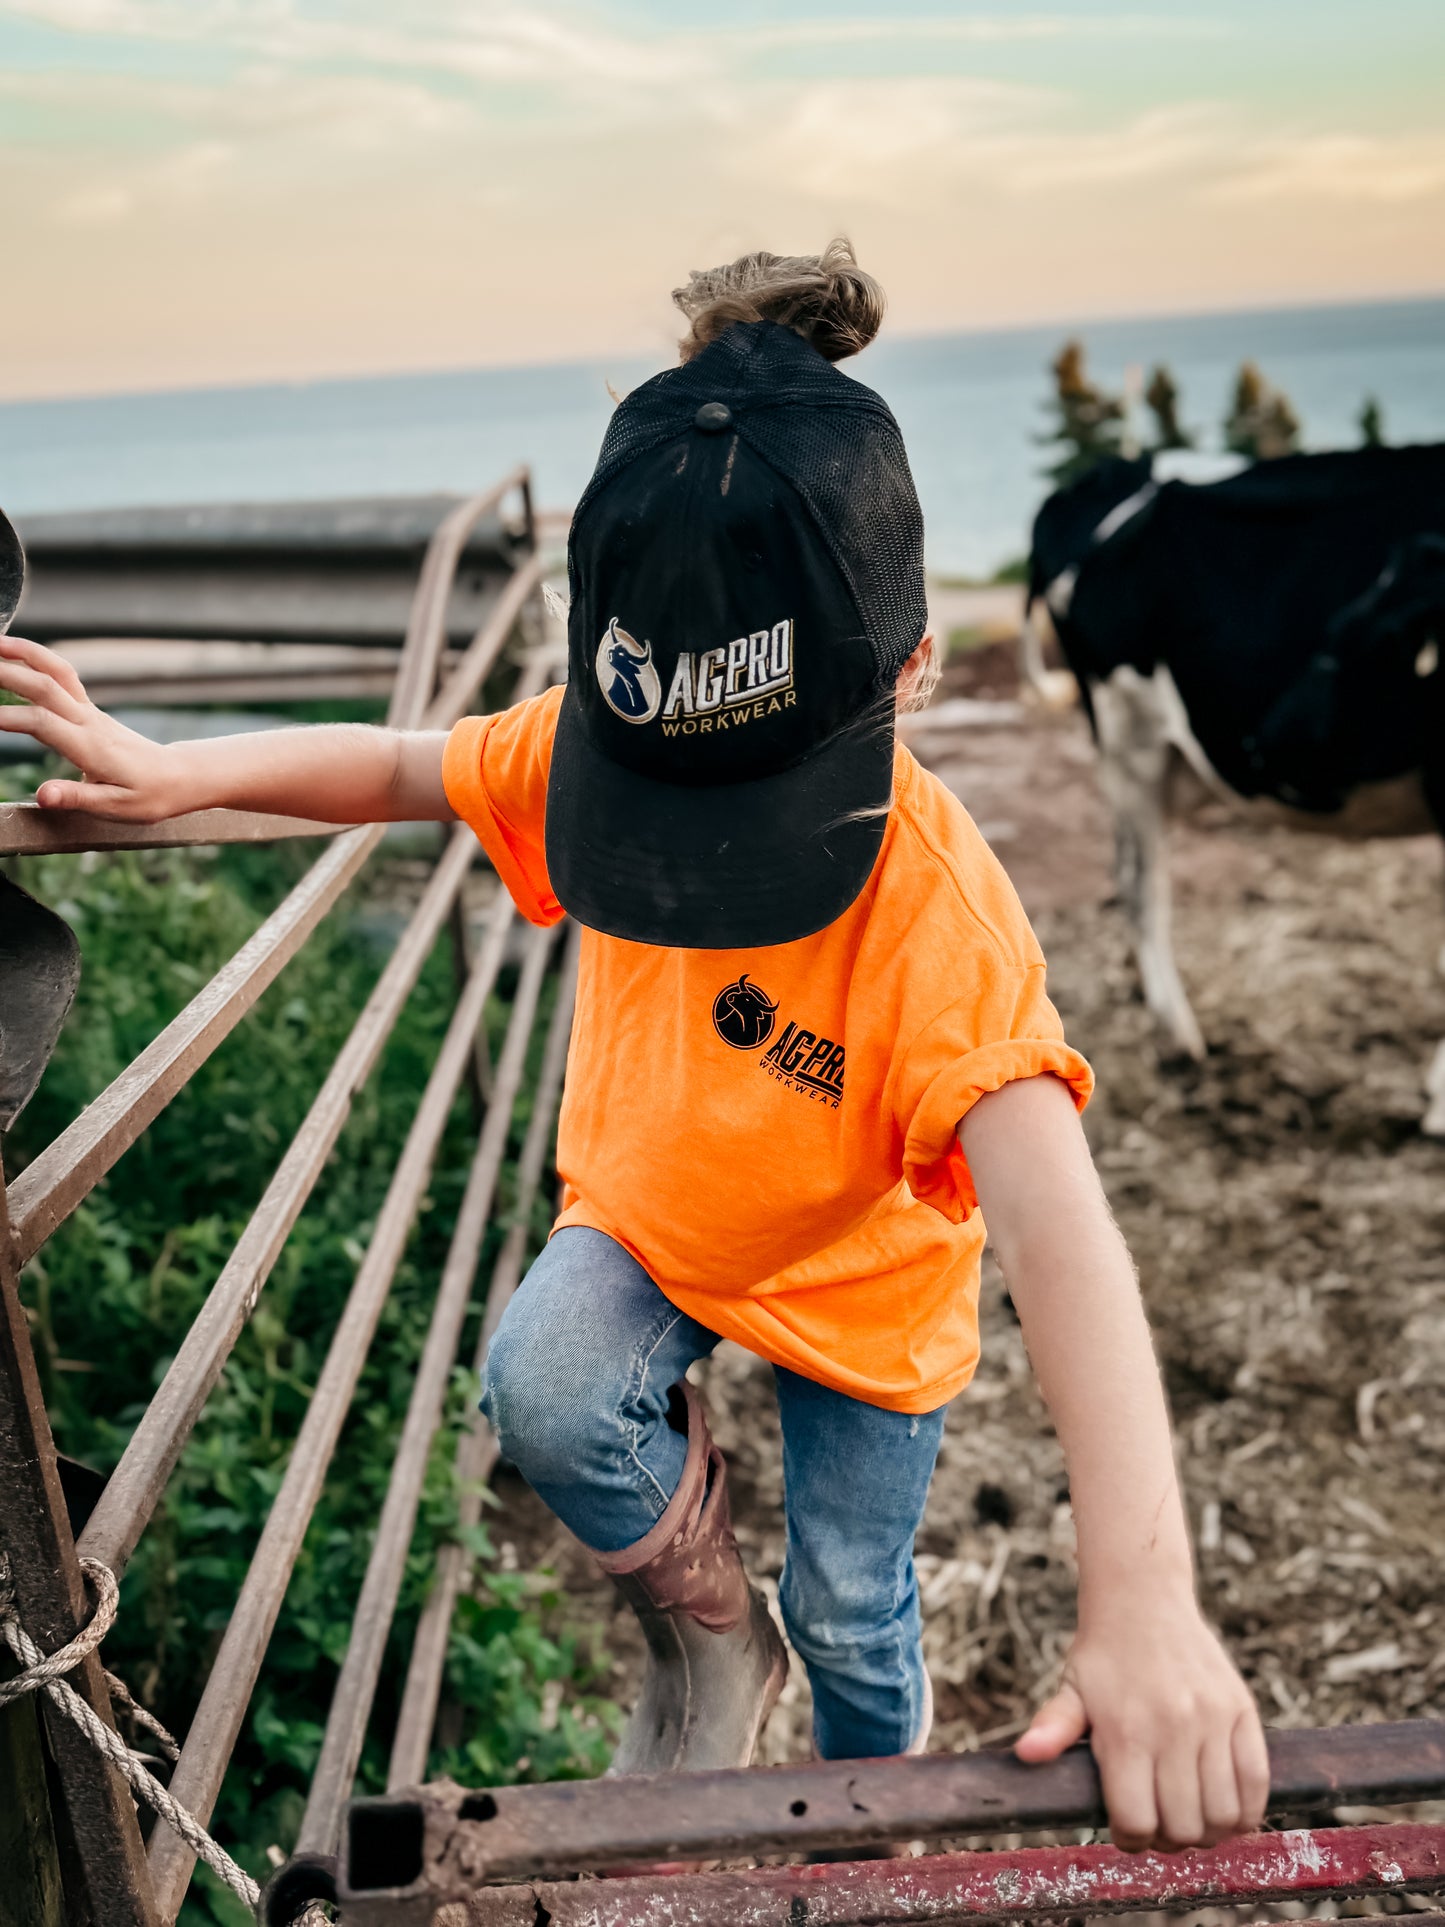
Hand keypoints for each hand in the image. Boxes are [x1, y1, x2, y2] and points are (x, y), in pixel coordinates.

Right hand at [0, 635, 177, 818]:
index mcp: (91, 747)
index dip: (10, 717)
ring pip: (57, 672)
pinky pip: (63, 676)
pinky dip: (38, 659)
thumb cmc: (148, 796)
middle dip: (9, 674)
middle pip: (46, 687)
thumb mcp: (115, 806)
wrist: (176, 778)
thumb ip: (76, 798)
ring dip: (25, 653)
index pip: (44, 723)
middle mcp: (89, 722)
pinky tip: (15, 654)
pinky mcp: (89, 709)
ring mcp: (90, 712)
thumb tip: (42, 795)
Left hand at [1015, 1601, 1267, 1852]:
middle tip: (1160, 1827)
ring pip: (1223, 1813)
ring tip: (1192, 1819)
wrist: (1144, 1599)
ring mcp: (1212, 1720)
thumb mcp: (1072, 1689)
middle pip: (1183, 1826)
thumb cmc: (1104, 1654)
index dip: (1131, 1839)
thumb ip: (1054, 1727)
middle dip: (1168, 1840)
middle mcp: (1172, 1728)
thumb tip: (1025, 1754)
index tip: (1128, 1831)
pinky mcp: (1243, 1711)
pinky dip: (1246, 1811)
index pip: (1137, 1821)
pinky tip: (1226, 1809)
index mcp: (1125, 1730)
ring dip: (1208, 1831)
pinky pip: (1257, 1782)